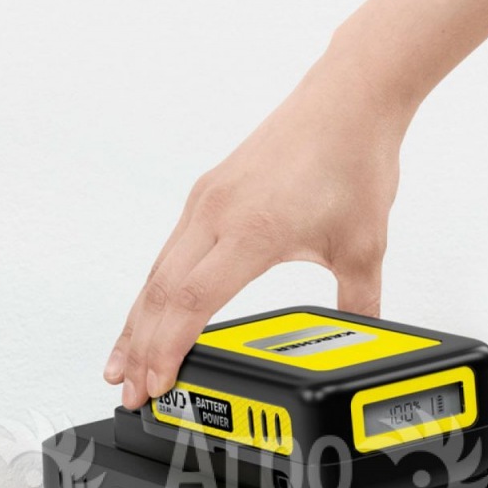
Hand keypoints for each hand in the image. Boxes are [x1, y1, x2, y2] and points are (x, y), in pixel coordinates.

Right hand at [104, 52, 410, 407]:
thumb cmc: (351, 158)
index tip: (156, 384)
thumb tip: (362, 337)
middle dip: (139, 348)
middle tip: (128, 390)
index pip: (193, 301)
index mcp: (251, 230)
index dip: (168, 349)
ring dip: (138, 320)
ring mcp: (206, 201)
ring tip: (122, 361)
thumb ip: (358, 302)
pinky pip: (169, 250)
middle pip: (160, 293)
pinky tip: (151, 309)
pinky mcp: (208, 193)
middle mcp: (216, 213)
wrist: (348, 98)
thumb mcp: (365, 247)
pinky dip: (154, 289)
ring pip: (158, 271)